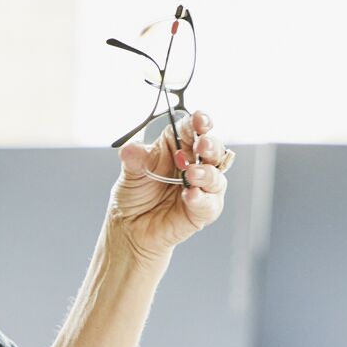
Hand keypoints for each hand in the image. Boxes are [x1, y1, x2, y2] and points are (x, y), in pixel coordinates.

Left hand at [107, 110, 231, 262]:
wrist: (130, 227)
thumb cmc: (135, 195)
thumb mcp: (130, 172)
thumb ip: (134, 160)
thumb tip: (130, 150)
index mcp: (178, 146)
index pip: (193, 129)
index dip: (200, 122)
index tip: (200, 118)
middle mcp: (195, 164)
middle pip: (212, 149)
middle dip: (210, 144)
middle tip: (201, 144)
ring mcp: (202, 187)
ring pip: (216, 176)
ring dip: (206, 173)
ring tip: (191, 174)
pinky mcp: (202, 210)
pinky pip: (209, 203)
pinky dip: (201, 198)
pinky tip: (191, 195)